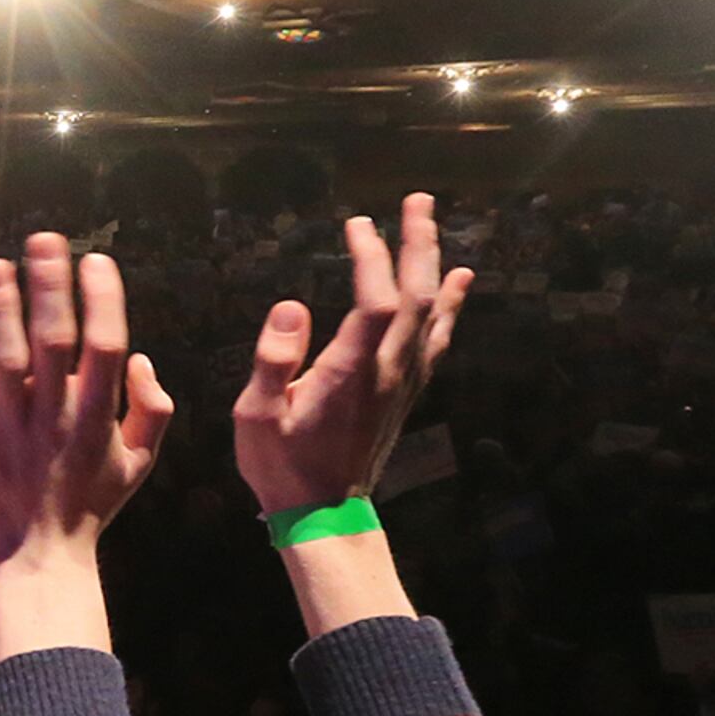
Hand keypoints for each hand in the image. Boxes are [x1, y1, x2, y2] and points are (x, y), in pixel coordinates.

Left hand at [0, 237, 168, 659]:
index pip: (104, 346)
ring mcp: (11, 430)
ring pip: (6, 361)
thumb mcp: (140, 462)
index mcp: (97, 417)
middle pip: (54, 341)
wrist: (40, 558)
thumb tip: (141, 357)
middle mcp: (55, 417)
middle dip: (50, 287)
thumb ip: (152, 408)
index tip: (95, 259)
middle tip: (44, 239)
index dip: (102, 300)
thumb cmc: (91, 504)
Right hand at [232, 192, 470, 513]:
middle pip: (416, 297)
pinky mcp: (406, 393)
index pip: (375, 301)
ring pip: (432, 315)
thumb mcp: (257, 416)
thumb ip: (273, 360)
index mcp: (351, 372)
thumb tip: (290, 307)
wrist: (323, 514)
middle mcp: (388, 371)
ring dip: (435, 266)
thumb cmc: (282, 465)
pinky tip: (457, 286)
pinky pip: (436, 340)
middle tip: (418, 201)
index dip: (372, 258)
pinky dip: (449, 307)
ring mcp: (403, 383)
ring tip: (434, 228)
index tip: (357, 225)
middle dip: (418, 244)